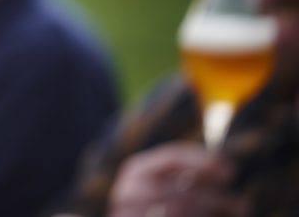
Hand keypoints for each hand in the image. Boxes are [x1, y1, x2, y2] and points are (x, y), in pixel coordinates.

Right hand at [109, 142, 248, 216]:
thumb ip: (186, 178)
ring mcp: (128, 213)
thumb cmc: (155, 204)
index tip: (231, 170)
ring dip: (211, 212)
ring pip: (179, 211)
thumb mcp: (162, 184)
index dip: (203, 162)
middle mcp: (128, 191)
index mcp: (135, 169)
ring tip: (234, 213)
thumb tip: (226, 171)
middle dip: (216, 199)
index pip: (172, 158)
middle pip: (182, 193)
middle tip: (242, 204)